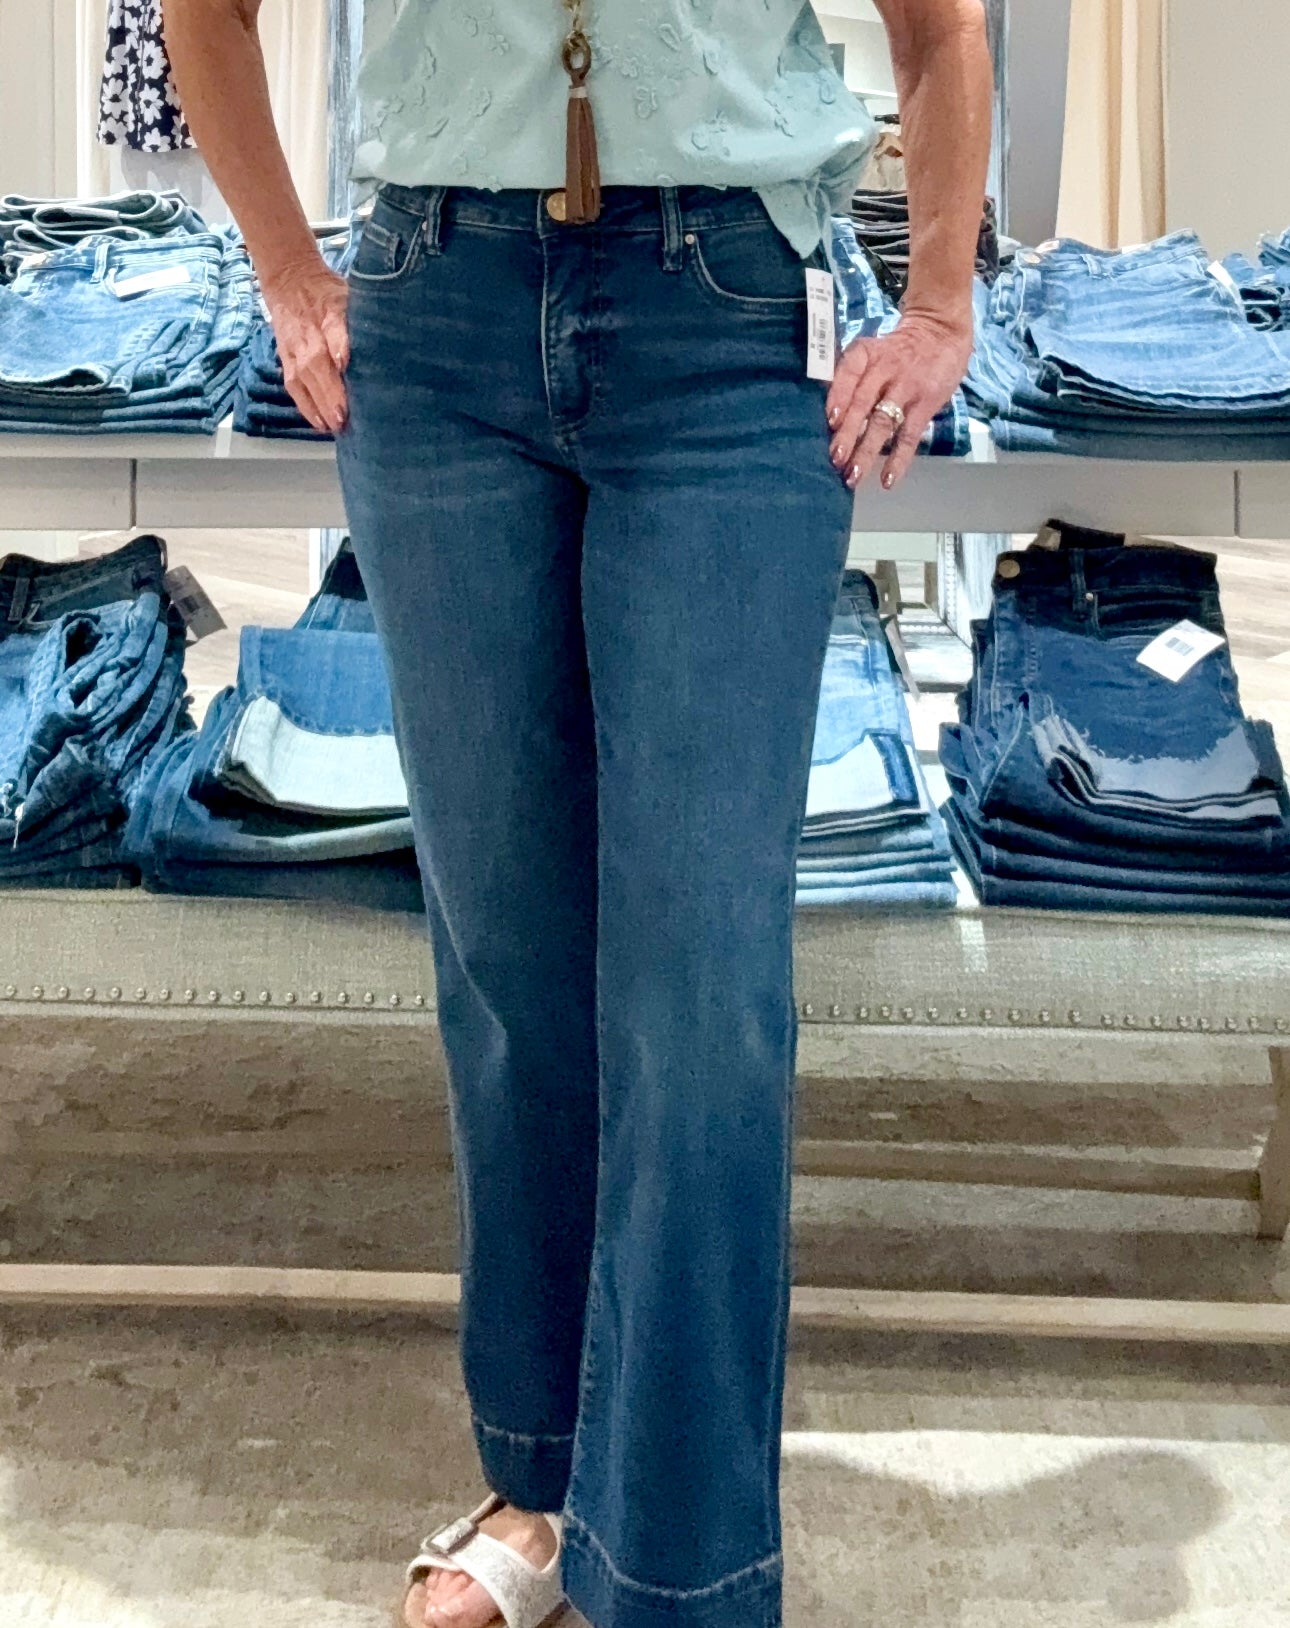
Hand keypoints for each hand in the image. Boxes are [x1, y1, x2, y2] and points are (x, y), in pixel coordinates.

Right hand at [259, 256, 350, 434]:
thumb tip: (372, 340)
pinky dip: (305, 405)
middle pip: (317, 362)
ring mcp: (294, 347)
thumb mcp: (348, 294)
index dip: (339, 344)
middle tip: (344, 415)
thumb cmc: (328, 293)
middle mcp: (308, 331)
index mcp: (329, 310)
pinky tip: (320, 424)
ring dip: (318, 403)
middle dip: (329, 390)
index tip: (345, 363)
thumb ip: (362, 313)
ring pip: (303, 377)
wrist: (289, 281)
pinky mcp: (286, 359)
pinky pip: (294, 385)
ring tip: (334, 426)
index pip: (335, 327)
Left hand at [825, 308, 973, 491]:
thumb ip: (851, 378)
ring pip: (883, 422)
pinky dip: (898, 459)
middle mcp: (885, 369)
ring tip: (853, 475)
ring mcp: (906, 387)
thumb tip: (828, 417)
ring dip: (867, 451)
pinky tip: (887, 480)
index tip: (830, 420)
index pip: (849, 372)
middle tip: (835, 459)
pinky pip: (909, 435)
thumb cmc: (898, 349)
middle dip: (848, 433)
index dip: (839, 396)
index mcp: (866, 354)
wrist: (941, 331)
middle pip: (863, 403)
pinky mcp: (925, 404)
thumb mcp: (872, 351)